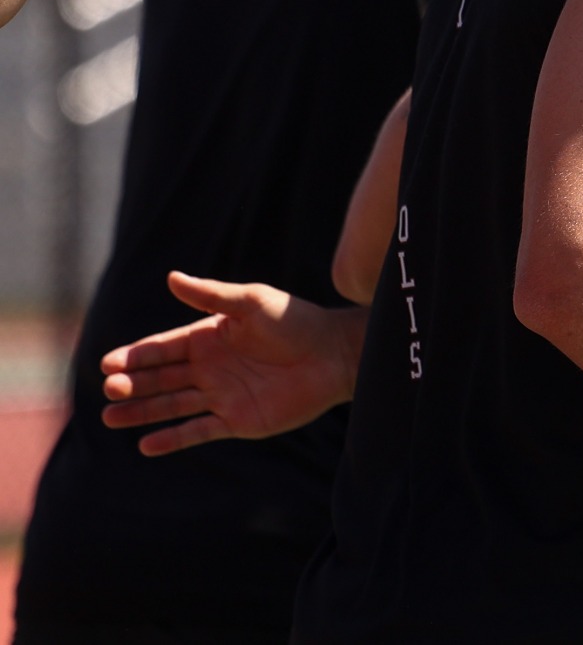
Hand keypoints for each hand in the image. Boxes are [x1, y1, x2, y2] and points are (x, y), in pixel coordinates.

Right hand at [101, 271, 364, 454]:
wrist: (336, 354)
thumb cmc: (297, 321)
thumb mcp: (253, 301)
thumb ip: (212, 295)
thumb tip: (172, 277)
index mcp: (210, 337)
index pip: (163, 348)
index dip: (135, 355)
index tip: (107, 363)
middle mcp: (211, 367)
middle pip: (161, 377)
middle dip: (133, 383)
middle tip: (109, 388)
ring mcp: (222, 395)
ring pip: (172, 405)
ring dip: (142, 411)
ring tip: (110, 416)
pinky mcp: (238, 420)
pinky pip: (198, 431)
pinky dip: (173, 439)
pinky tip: (146, 444)